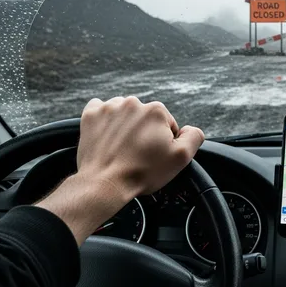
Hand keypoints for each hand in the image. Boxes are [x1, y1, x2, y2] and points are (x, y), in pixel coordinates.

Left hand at [36, 96, 204, 243]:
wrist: (105, 183)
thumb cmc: (141, 172)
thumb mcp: (180, 158)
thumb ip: (194, 137)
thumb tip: (191, 129)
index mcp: (156, 111)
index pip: (167, 125)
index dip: (163, 142)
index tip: (154, 155)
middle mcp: (133, 103)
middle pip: (145, 118)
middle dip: (144, 133)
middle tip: (138, 155)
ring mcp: (109, 108)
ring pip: (124, 115)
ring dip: (126, 127)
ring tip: (122, 149)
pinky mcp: (91, 115)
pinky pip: (102, 112)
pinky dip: (106, 123)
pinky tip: (108, 138)